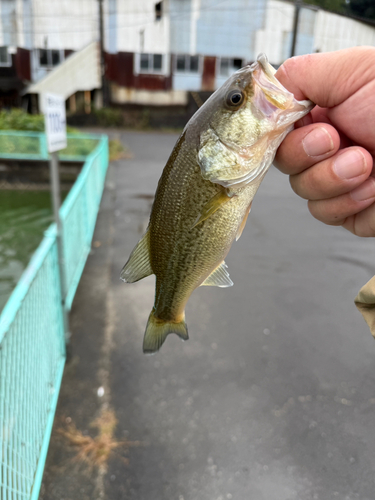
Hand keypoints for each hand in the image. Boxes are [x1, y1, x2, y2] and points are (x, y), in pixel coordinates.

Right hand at [274, 47, 374, 236]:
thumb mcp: (349, 71)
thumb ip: (296, 78)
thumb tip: (259, 97)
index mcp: (320, 117)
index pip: (277, 138)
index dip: (284, 141)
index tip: (312, 133)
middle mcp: (326, 151)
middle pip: (288, 171)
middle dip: (312, 161)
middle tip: (342, 143)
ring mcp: (340, 183)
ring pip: (308, 198)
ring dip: (336, 182)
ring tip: (369, 164)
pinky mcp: (355, 211)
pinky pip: (333, 216)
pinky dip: (354, 204)